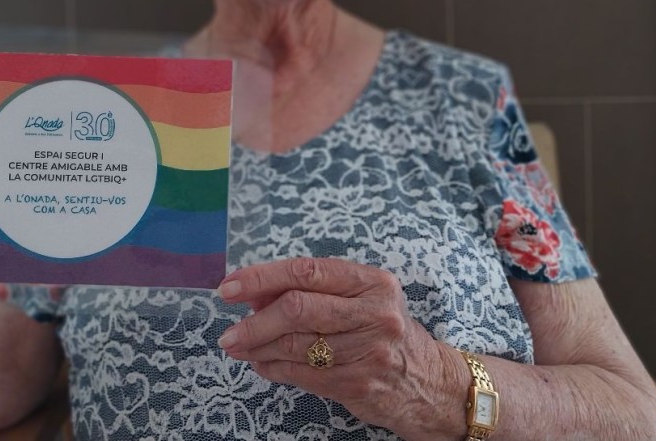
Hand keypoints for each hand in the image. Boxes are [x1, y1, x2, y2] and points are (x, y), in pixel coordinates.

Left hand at [216, 256, 461, 436]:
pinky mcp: (358, 383)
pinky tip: (260, 364)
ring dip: (257, 348)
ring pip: (295, 345)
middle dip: (254, 320)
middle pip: (297, 308)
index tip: (229, 287)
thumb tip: (254, 292)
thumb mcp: (359, 298)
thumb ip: (313, 291)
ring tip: (237, 347)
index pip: (307, 271)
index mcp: (372, 281)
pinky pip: (302, 374)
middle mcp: (374, 312)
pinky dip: (274, 369)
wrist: (427, 380)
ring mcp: (368, 350)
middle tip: (228, 331)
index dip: (261, 278)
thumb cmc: (382, 330)